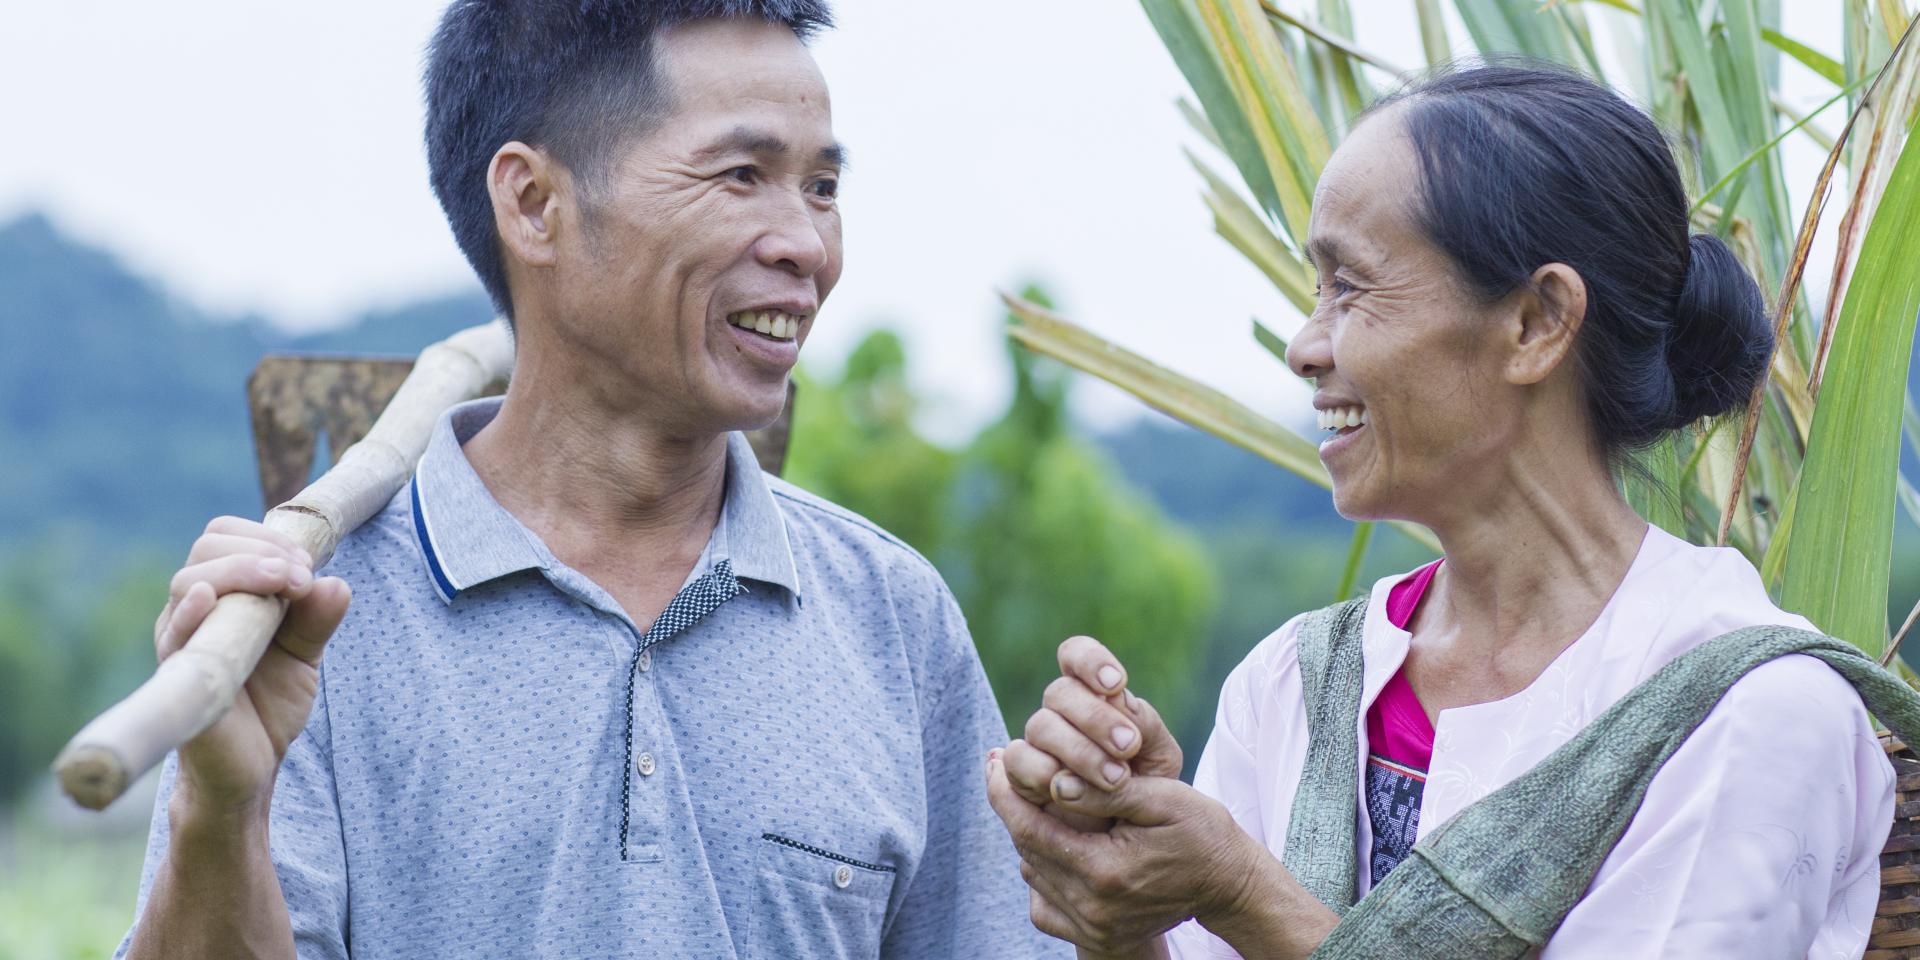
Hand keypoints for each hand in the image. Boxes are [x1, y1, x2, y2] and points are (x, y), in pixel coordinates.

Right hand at [155, 517, 350, 814]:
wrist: (251, 767)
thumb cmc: (270, 704)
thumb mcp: (305, 654)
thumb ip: (319, 619)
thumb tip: (336, 582)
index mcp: (222, 596)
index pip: (225, 537)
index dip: (265, 538)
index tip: (308, 564)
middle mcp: (193, 610)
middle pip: (207, 548)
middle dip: (260, 550)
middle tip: (301, 577)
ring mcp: (181, 640)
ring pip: (190, 580)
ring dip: (242, 571)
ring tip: (285, 584)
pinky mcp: (178, 674)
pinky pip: (172, 634)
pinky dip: (189, 610)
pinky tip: (207, 599)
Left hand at [987, 754, 1281, 954]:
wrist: (1228, 884)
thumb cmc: (1202, 832)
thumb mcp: (1165, 799)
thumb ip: (1109, 791)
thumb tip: (1056, 781)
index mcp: (1106, 871)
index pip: (1031, 829)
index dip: (1005, 792)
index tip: (993, 758)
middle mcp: (1092, 907)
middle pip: (1026, 849)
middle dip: (1012, 806)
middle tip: (1002, 767)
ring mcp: (1092, 927)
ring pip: (1033, 872)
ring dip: (1027, 834)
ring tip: (1030, 798)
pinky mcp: (1094, 935)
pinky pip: (1044, 900)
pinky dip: (1041, 867)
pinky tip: (1055, 840)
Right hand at [1002, 636, 1183, 825]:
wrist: (1129, 839)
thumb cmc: (1148, 788)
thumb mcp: (1159, 758)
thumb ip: (1146, 727)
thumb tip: (1121, 701)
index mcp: (1092, 695)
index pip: (1076, 657)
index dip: (1090, 661)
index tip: (1116, 683)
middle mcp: (1060, 714)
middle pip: (1059, 693)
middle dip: (1095, 717)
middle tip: (1129, 745)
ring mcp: (1037, 744)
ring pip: (1039, 726)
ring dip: (1077, 750)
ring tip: (1116, 778)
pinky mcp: (1020, 777)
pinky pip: (1017, 763)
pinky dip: (1042, 773)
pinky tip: (1066, 787)